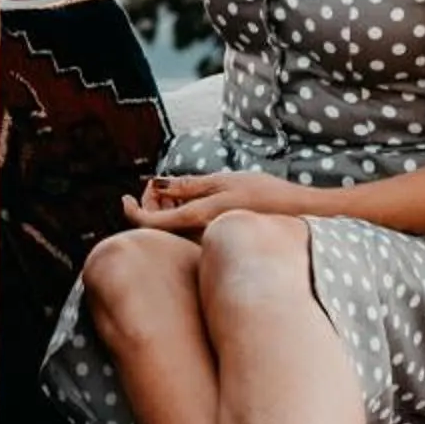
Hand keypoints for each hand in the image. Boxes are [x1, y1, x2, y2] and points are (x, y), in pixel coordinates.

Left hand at [121, 169, 307, 235]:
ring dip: (166, 209)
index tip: (124, 197)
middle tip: (156, 184)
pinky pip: (188, 232)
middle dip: (150, 205)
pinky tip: (190, 200)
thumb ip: (187, 185)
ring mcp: (208, 241)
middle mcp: (200, 236)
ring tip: (174, 189)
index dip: (132, 212)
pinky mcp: (216, 241)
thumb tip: (155, 185)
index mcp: (198, 219)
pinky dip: (181, 215)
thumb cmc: (264, 195)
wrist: (300, 216)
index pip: (151, 224)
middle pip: (160, 226)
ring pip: (173, 229)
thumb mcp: (223, 182)